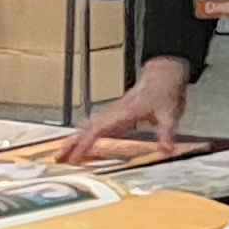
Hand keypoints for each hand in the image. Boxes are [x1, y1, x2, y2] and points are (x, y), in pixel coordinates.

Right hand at [59, 57, 196, 163]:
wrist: (164, 71)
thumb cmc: (165, 90)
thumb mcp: (169, 113)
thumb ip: (166, 132)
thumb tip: (166, 149)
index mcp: (124, 113)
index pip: (99, 130)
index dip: (86, 143)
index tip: (75, 155)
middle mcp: (116, 112)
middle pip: (88, 129)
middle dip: (72, 143)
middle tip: (58, 156)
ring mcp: (115, 110)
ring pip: (90, 125)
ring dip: (75, 137)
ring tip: (63, 150)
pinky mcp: (118, 110)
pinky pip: (98, 121)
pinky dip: (86, 130)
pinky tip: (81, 132)